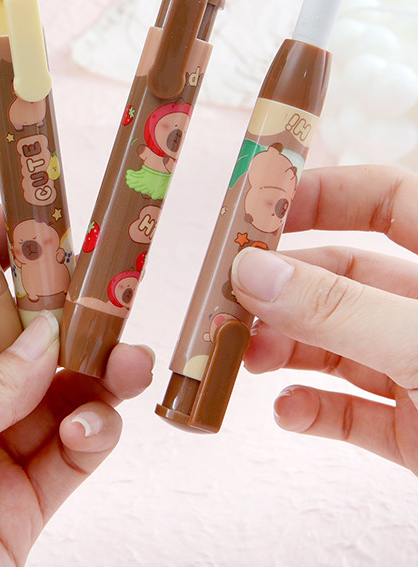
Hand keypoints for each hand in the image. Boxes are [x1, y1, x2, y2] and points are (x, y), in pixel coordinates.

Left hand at [0, 207, 154, 566]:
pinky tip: (93, 426)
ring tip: (126, 359)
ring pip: (52, 397)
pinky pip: (70, 453)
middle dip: (55, 317)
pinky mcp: (20, 504)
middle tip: (101, 290)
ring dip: (94, 374)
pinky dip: (92, 433)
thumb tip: (49, 338)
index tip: (25, 228)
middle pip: (9, 347)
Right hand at [230, 165, 417, 473]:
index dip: (316, 194)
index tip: (251, 208)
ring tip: (241, 358)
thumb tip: (252, 272)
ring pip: (334, 342)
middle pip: (339, 274)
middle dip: (279, 285)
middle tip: (223, 298)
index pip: (381, 198)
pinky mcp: (417, 429)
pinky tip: (288, 410)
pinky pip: (352, 410)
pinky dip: (313, 409)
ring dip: (282, 347)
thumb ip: (342, 309)